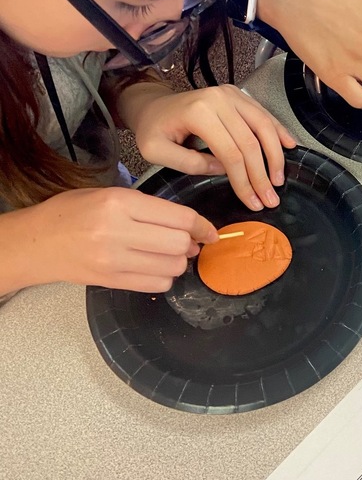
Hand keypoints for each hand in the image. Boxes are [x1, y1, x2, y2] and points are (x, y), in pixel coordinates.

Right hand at [31, 187, 218, 291]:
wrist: (35, 243)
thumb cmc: (71, 213)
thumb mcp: (110, 194)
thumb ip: (148, 208)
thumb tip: (189, 227)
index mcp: (120, 203)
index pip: (179, 218)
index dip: (202, 225)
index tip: (209, 230)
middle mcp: (118, 232)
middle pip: (179, 244)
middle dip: (191, 243)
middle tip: (190, 242)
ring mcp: (113, 260)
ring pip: (172, 267)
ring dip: (179, 262)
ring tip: (169, 254)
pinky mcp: (110, 281)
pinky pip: (156, 285)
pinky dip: (164, 278)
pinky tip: (155, 268)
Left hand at [127, 85, 296, 210]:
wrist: (152, 105)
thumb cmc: (153, 130)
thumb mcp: (157, 153)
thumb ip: (190, 164)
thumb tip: (225, 170)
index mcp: (199, 113)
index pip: (231, 153)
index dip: (245, 181)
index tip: (253, 203)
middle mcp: (219, 99)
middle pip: (251, 141)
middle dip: (263, 174)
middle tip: (271, 199)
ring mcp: (230, 95)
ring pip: (263, 125)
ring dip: (275, 154)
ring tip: (279, 179)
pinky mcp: (237, 95)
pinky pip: (263, 113)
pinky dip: (278, 130)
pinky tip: (289, 145)